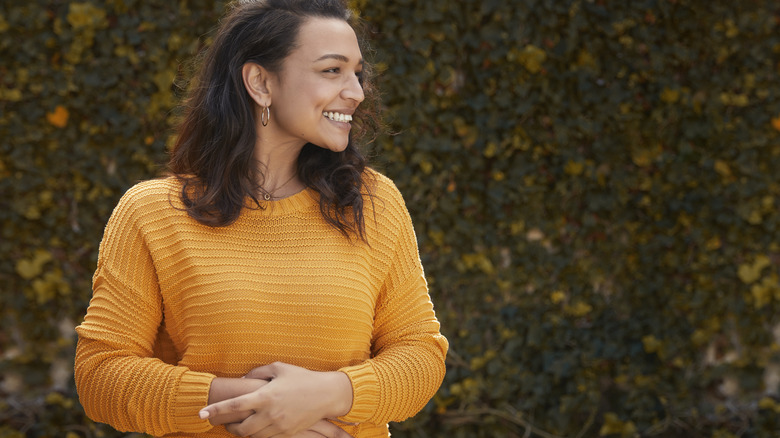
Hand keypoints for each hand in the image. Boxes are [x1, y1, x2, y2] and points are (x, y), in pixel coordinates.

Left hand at [199, 362, 352, 436]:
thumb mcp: (279, 368)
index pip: (234, 406)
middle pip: (241, 429)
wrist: (327, 394)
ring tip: (241, 424)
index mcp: (265, 396)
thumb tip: (243, 381)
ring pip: (253, 436)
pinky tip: (259, 426)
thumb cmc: (302, 377)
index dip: (216, 410)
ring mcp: (279, 426)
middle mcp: (270, 414)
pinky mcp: (288, 433)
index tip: (201, 413)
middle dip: (230, 427)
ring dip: (244, 431)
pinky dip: (259, 434)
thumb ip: (257, 374)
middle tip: (226, 422)